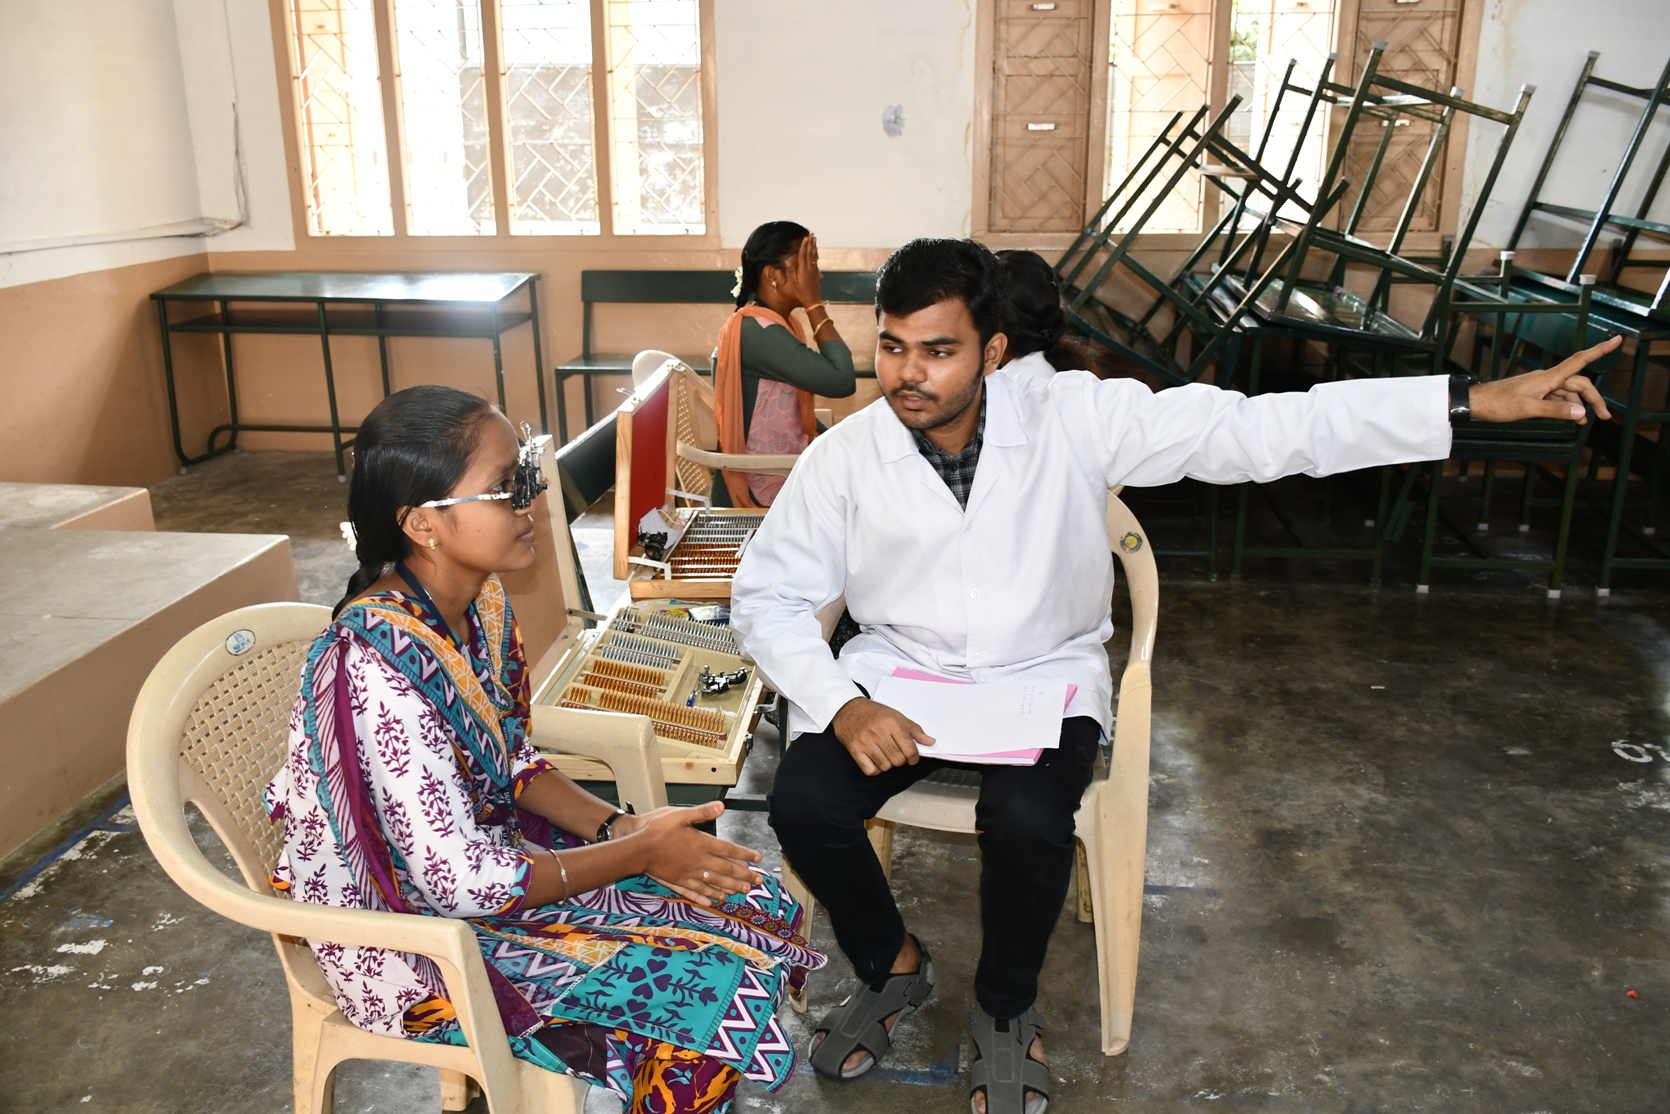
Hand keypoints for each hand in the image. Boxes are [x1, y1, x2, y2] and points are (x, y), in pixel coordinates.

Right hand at [624, 802, 762, 905]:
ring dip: (730, 887)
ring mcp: (689, 874)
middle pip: (726, 870)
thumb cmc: (657, 828)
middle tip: (758, 882)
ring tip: (743, 891)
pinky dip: (707, 896)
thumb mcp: (680, 814)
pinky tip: (714, 901)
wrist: (637, 848)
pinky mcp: (677, 882)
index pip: (729, 850)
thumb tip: (722, 806)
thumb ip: (702, 812)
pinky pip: (696, 891)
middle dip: (744, 876)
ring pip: (714, 883)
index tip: (757, 858)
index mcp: (702, 844)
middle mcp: (699, 861)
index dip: (745, 854)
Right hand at [787, 233, 823, 310]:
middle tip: (812, 234)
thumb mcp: (794, 283)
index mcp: (803, 270)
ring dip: (814, 246)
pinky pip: (815, 260)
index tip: (805, 238)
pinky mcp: (816, 273)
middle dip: (810, 243)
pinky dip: (815, 254)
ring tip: (815, 239)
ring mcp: (814, 270)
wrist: (813, 301)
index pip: (803, 255)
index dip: (804, 246)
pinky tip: (815, 251)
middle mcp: (810, 269)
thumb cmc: (801, 293)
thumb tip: (787, 261)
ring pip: (814, 256)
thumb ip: (791, 271)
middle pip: (810, 253)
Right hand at [831, 697, 934, 775]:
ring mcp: (865, 742)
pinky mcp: (855, 750)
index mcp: (892, 723)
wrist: (848, 709)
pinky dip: (875, 770)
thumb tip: (930, 742)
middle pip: (898, 760)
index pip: (910, 749)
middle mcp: (878, 732)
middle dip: (901, 761)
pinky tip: (876, 761)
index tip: (912, 758)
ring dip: (888, 765)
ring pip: (885, 766)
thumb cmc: (874, 713)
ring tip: (886, 756)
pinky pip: (870, 770)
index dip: (914, 758)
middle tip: (898, 755)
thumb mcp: (896, 716)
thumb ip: (914, 730)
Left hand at [1470, 335, 1619, 424]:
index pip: (1580, 360)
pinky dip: (1565, 407)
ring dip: (1578, 406)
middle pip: (1578, 383)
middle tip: (1605, 417)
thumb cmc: (1498, 403)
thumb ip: (1555, 411)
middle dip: (1594, 398)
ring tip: (1586, 423)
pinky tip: (1570, 418)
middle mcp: (1547, 378)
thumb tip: (1580, 413)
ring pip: (1567, 393)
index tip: (1618, 340)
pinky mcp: (1534, 394)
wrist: (1476, 402)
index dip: (1600, 351)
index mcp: (1548, 377)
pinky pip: (1555, 398)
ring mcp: (1540, 386)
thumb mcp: (1528, 409)